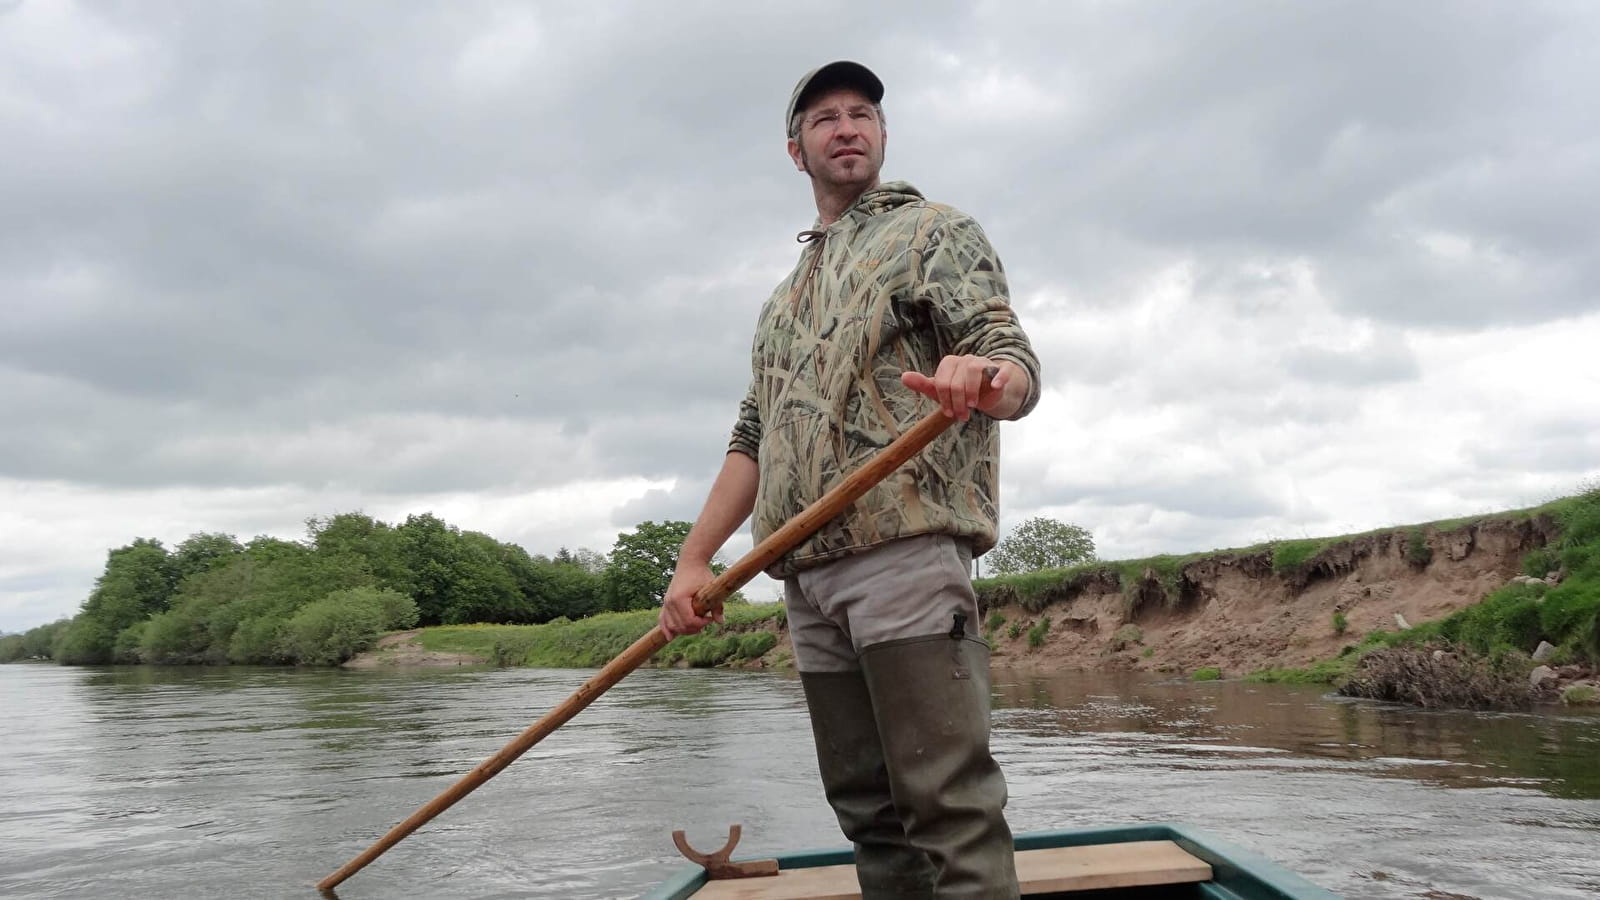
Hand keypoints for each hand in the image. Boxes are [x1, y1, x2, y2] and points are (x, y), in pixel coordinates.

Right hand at [659, 564, 721, 638]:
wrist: (690, 563)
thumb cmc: (702, 574)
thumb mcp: (711, 589)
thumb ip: (717, 606)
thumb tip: (720, 622)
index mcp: (679, 599)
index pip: (689, 621)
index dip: (701, 624)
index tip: (710, 619)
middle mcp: (670, 602)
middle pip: (680, 626)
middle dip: (694, 628)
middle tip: (706, 621)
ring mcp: (666, 603)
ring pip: (672, 625)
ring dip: (684, 630)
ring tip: (696, 626)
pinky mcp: (666, 603)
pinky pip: (662, 619)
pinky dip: (666, 628)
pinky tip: (669, 637)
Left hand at [901, 356, 1024, 421]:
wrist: (989, 392)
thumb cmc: (962, 391)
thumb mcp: (942, 390)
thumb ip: (923, 384)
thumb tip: (903, 377)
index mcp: (950, 363)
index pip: (942, 382)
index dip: (944, 400)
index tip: (949, 413)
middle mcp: (966, 359)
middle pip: (957, 381)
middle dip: (958, 402)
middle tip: (962, 416)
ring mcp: (984, 362)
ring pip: (975, 371)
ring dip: (972, 393)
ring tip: (972, 407)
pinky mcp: (1001, 369)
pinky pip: (1002, 369)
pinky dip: (999, 377)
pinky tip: (995, 387)